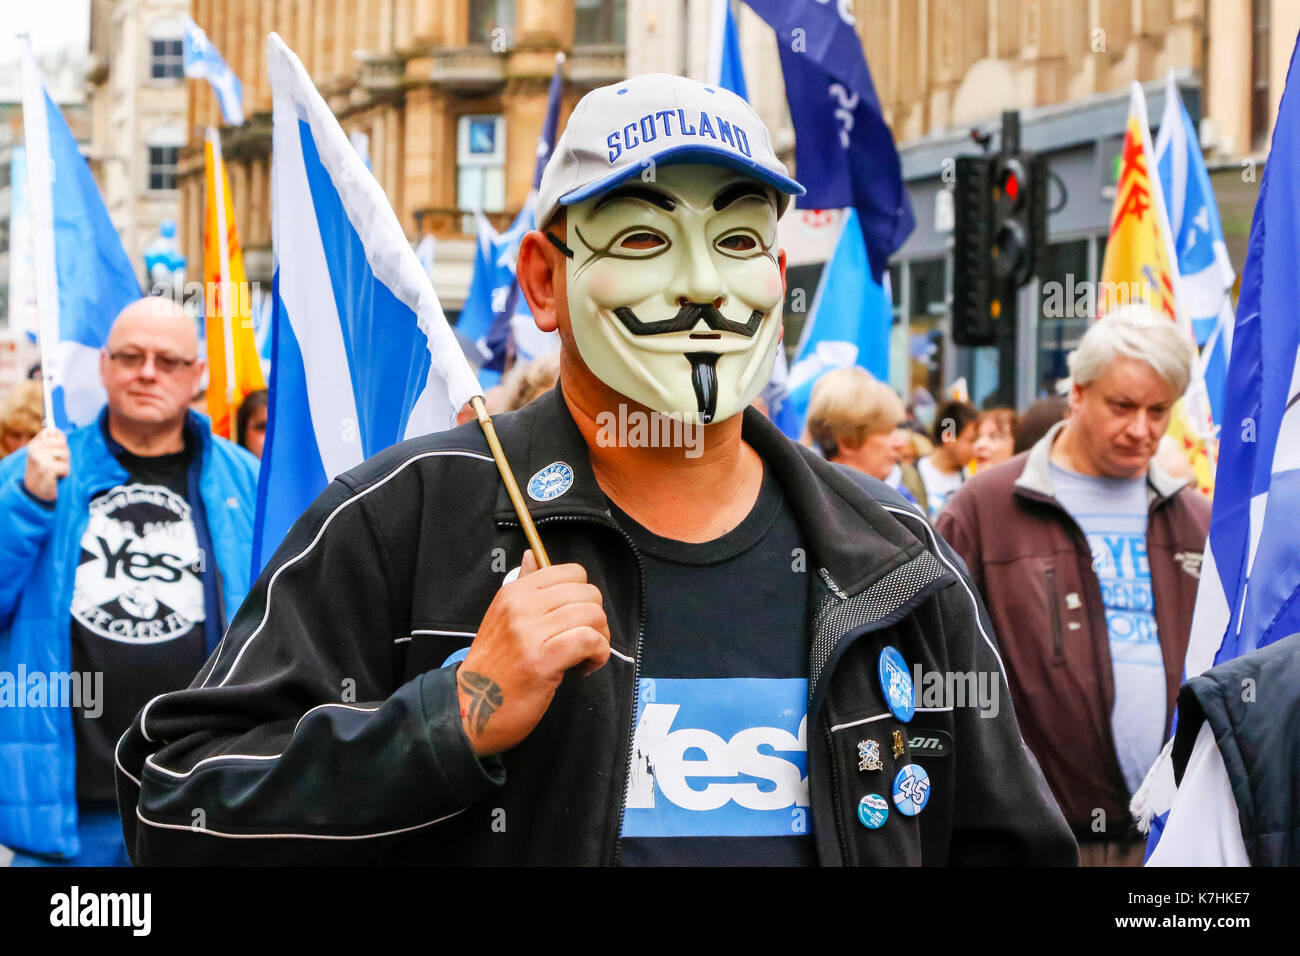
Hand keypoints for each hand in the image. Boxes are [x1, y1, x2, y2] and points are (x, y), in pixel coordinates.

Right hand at [23, 427, 69, 502]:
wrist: (35, 492)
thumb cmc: (43, 472)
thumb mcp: (45, 454)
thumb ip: (51, 442)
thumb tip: (54, 428)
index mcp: (34, 444)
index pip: (52, 431)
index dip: (60, 439)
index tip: (59, 449)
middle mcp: (35, 449)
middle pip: (63, 443)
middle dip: (65, 455)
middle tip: (56, 464)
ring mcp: (39, 458)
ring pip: (66, 454)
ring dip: (65, 465)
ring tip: (55, 471)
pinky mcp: (46, 468)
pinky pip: (65, 468)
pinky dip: (64, 474)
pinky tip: (55, 477)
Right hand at [457, 550, 609, 755]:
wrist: (470, 707)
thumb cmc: (494, 666)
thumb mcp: (503, 617)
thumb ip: (524, 586)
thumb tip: (532, 554)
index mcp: (514, 591)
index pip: (572, 573)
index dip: (583, 597)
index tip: (574, 620)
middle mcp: (521, 606)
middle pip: (588, 594)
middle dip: (596, 619)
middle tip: (583, 643)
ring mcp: (529, 632)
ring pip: (593, 615)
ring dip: (600, 639)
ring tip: (584, 657)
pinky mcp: (541, 660)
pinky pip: (589, 640)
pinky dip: (598, 654)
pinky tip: (585, 668)